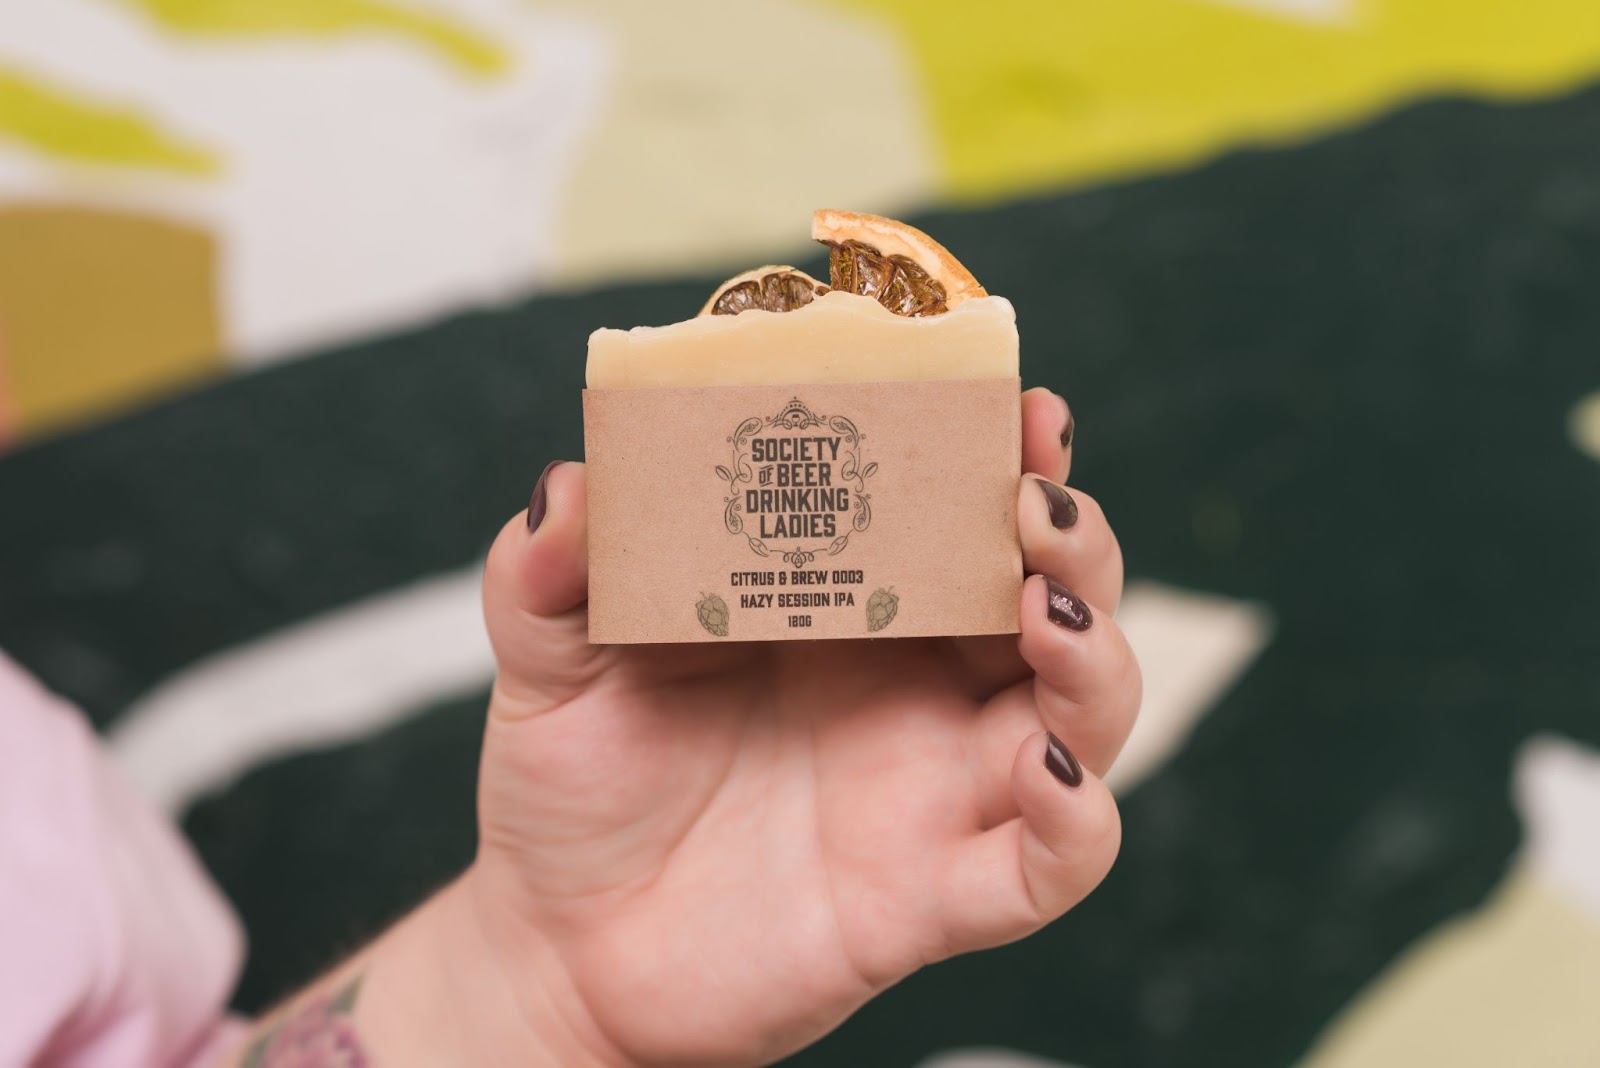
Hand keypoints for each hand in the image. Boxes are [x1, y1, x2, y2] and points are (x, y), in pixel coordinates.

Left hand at [465, 387, 1136, 1065]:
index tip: (1016, 404)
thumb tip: (569, 484)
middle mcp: (918, 687)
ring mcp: (937, 790)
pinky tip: (1045, 772)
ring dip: (1097, 654)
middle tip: (1030, 496)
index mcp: (851, 606)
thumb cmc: (578, 785)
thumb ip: (549, 571)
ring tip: (1042, 607)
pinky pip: (1048, 866)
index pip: (961, 512)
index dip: (1006, 454)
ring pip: (1087, 715)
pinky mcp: (932, 898)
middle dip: (1075, 536)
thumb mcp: (552, 661)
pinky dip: (1078, 821)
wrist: (560, 945)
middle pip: (1057, 594)